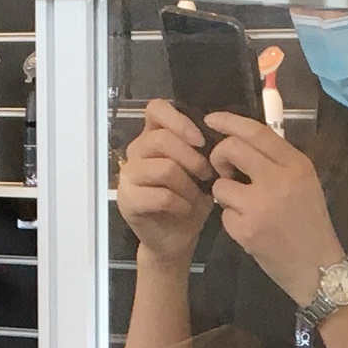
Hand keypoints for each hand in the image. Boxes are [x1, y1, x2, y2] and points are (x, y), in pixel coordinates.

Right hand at [116, 99, 215, 268]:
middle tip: (207, 175)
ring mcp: (128, 176)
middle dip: (192, 158)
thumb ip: (202, 150)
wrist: (176, 238)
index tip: (200, 141)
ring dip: (188, 184)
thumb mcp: (201, 171)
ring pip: (164, 168)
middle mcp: (136, 152)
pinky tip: (185, 209)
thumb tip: (218, 136)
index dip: (179, 121)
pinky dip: (180, 204)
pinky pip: (161, 195)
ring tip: (196, 196)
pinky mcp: (128, 200)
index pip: (156, 109)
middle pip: (161, 140)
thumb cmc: (189, 200)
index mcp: (153, 136)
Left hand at [202, 113, 347, 304]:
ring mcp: (261, 205)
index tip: (211, 119)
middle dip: (219, 156)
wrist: (317, 269)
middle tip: (224, 169)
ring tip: (243, 206)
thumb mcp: (304, 183)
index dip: (229, 121)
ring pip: (221, 184)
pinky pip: (223, 213)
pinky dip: (231, 219)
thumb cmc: (310, 224)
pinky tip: (249, 228)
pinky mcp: (246, 229)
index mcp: (297, 165)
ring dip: (225, 193)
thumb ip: (278, 161)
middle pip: (231, 149)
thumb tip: (242, 139)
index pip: (257, 132)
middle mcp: (279, 180)